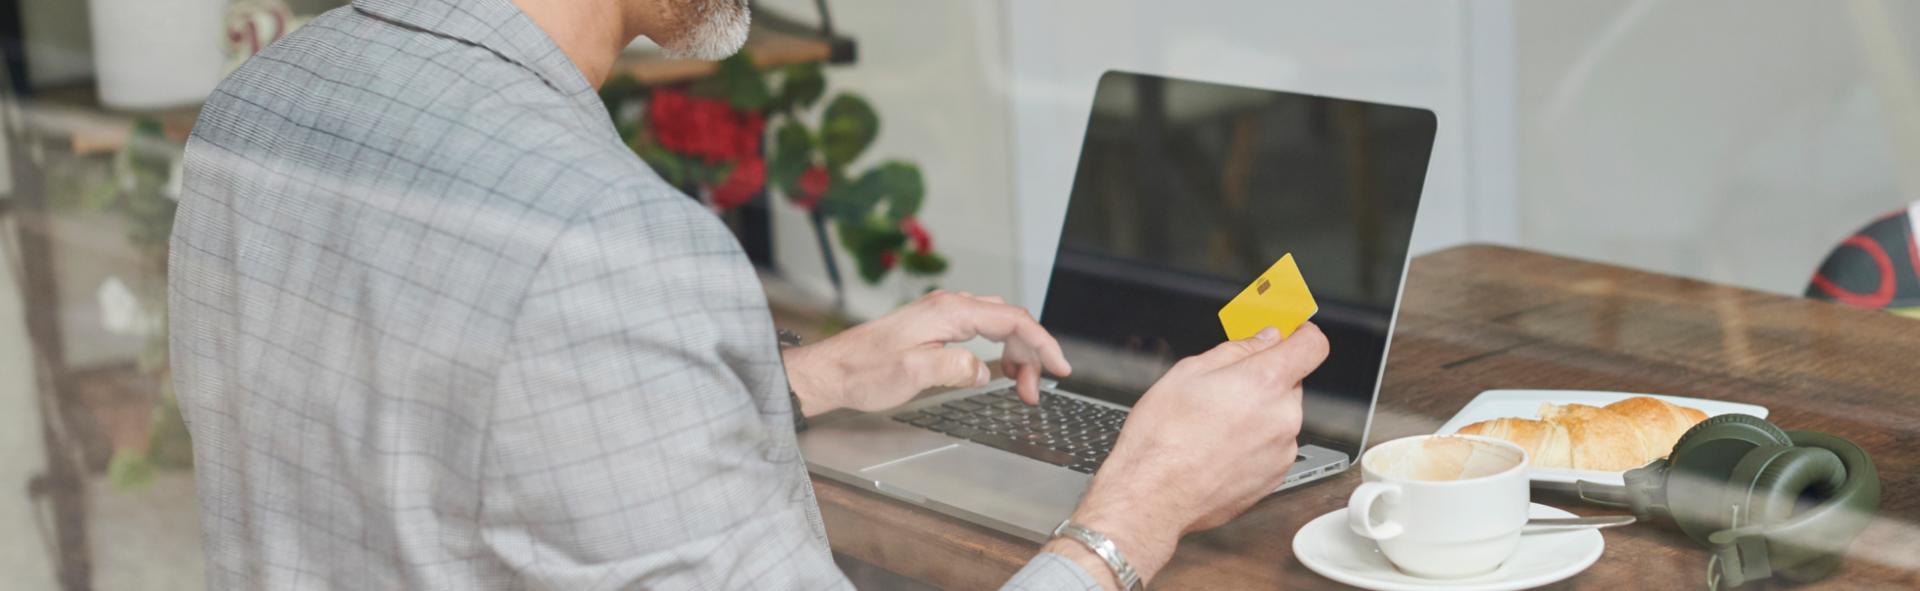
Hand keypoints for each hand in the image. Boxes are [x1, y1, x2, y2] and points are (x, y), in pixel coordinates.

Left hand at [782, 290, 1072, 415]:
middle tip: (1035, 391)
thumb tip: (984, 370)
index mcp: (950, 311)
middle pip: (1010, 321)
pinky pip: (980, 331)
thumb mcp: (914, 374)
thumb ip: (956, 367)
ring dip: (1016, 354)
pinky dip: (998, 349)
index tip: (1061, 368)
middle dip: (1032, 354)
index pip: (1013, 320)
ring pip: (997, 325)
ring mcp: (942, 314)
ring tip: (1021, 387)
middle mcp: (949, 306)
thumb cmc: (865, 371)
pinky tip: (999, 369)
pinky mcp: (934, 327)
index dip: (1043, 344)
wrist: (833, 370)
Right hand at [1040, 322, 1328, 588]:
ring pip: (1279, 416)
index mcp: (1264, 383)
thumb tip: (1261, 339)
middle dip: (1262, 380)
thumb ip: (1235, 349)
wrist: (1152, 497)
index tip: (1288, 334)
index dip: (1299, 334)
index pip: (1312, 345)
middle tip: (1223, 388)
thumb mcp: (1186, 372)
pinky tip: (1218, 447)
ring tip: (1214, 425)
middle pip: (1290, 382)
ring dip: (1257, 414)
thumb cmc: (1160, 440)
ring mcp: (1282, 450)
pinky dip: (1253, 442)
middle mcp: (1283, 417)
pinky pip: (1272, 445)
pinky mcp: (1275, 476)